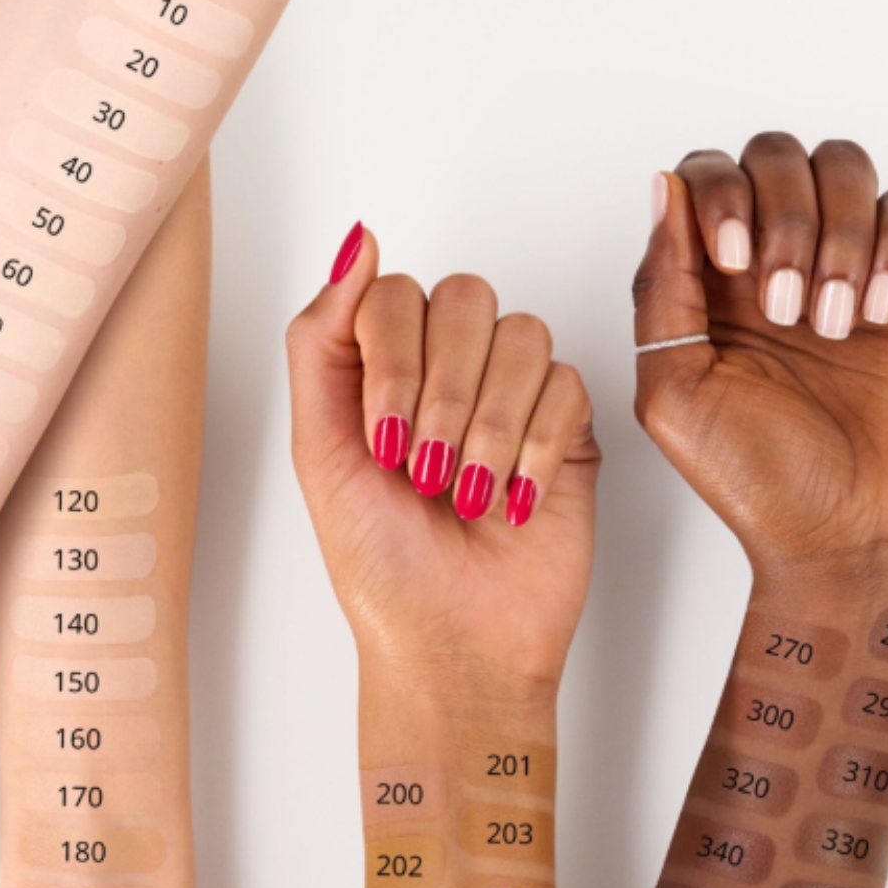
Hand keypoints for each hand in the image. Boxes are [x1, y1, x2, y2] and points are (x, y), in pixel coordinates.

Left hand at [286, 226, 599, 687]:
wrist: (453, 646)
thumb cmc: (382, 569)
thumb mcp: (319, 453)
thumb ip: (321, 342)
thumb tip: (356, 241)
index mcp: (384, 372)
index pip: (395, 293)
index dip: (393, 357)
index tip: (383, 438)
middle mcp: (450, 373)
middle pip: (466, 298)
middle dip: (444, 392)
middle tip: (426, 472)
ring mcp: (513, 397)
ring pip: (523, 335)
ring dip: (490, 426)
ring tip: (469, 496)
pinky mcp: (568, 431)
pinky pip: (568, 386)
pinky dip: (536, 450)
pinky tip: (514, 503)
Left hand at [635, 134, 887, 565]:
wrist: (849, 535)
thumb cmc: (757, 481)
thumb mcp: (674, 394)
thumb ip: (661, 292)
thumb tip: (663, 192)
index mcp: (702, 292)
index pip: (701, 181)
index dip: (716, 196)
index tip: (729, 262)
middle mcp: (766, 270)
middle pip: (773, 157)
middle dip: (780, 215)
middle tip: (783, 305)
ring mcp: (838, 273)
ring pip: (843, 170)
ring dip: (837, 234)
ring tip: (832, 324)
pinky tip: (872, 315)